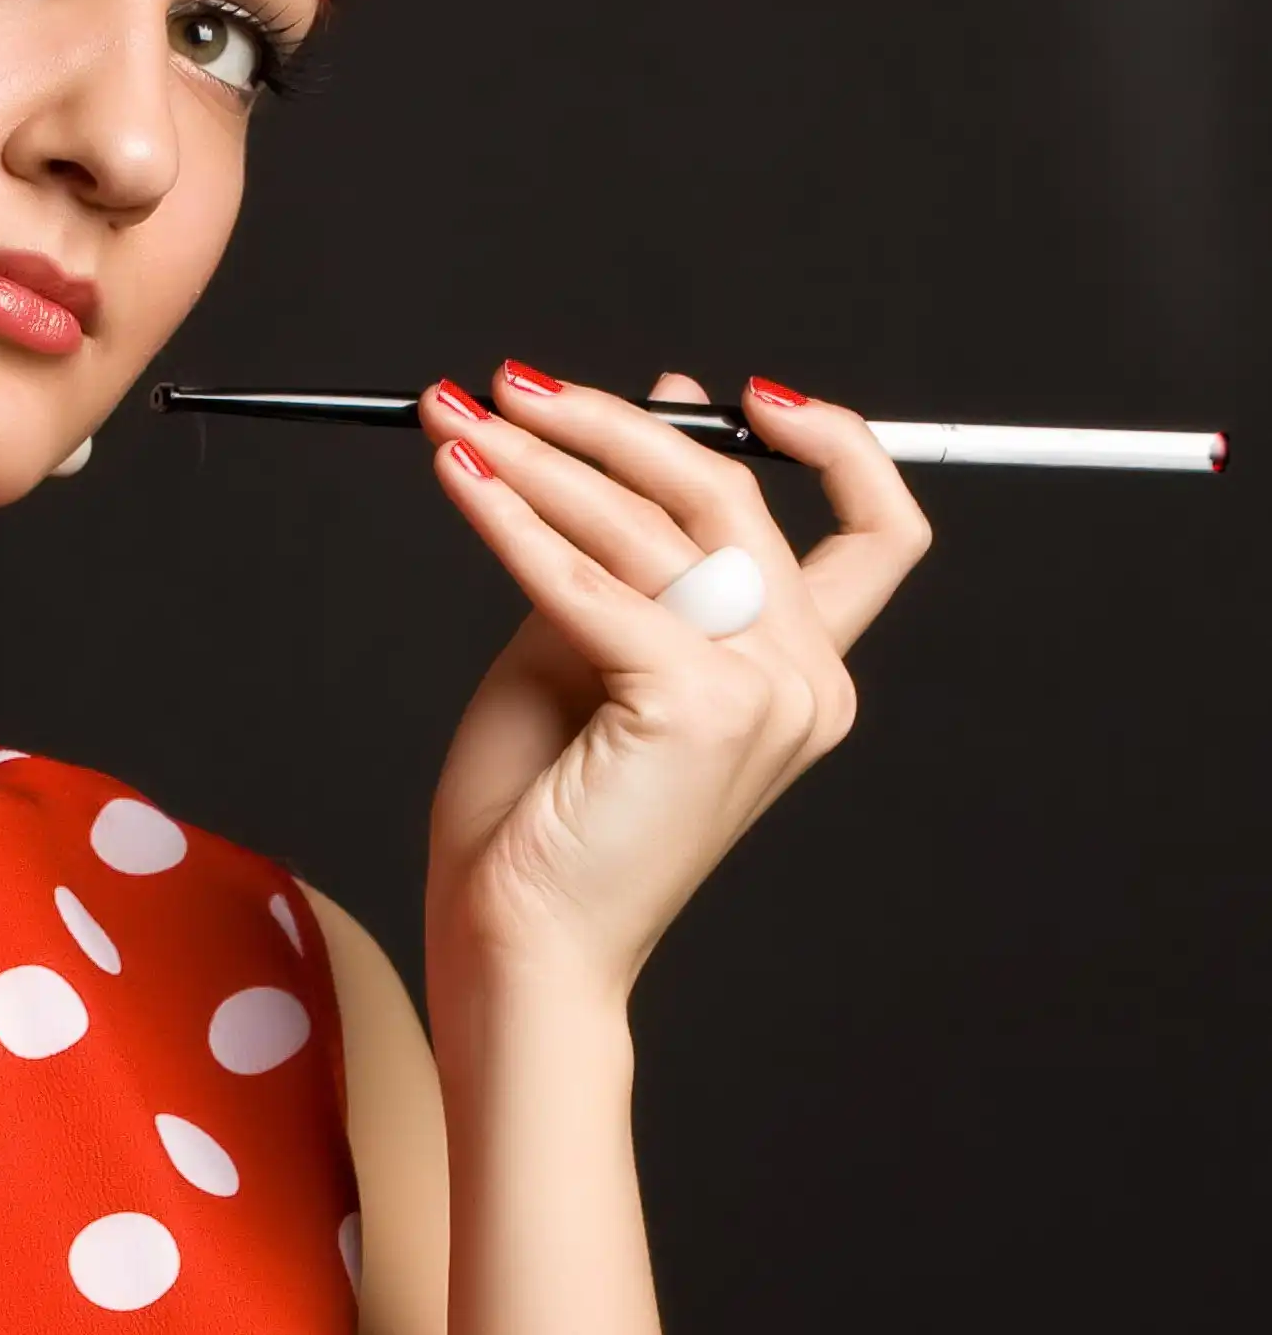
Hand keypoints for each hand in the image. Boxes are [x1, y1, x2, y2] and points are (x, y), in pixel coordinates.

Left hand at [416, 364, 932, 1009]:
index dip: (833, 442)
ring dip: (539, 460)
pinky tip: (458, 483)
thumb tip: (657, 403)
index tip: (741, 392)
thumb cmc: (542, 818)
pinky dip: (514, 524)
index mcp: (804, 676)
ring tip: (457, 421)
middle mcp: (807, 684)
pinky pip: (590, 584)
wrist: (519, 949)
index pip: (877, 533)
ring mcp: (765, 697)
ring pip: (652, 527)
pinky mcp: (697, 707)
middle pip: (733, 497)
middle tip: (511, 385)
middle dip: (612, 424)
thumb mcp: (586, 648)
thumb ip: (622, 539)